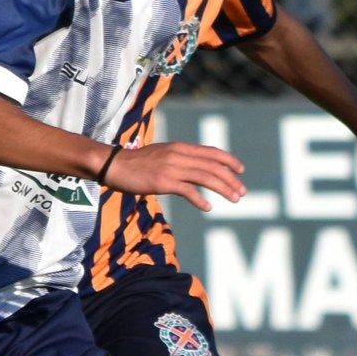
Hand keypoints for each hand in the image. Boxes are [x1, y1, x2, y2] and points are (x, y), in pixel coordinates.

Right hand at [104, 140, 245, 212]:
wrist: (114, 165)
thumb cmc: (137, 163)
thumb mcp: (162, 155)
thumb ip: (180, 160)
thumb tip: (196, 170)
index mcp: (180, 147)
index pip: (212, 152)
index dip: (229, 160)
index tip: (241, 170)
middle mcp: (178, 155)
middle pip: (213, 166)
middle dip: (231, 179)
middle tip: (242, 192)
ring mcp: (171, 168)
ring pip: (205, 177)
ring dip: (223, 189)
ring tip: (234, 199)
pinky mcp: (162, 182)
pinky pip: (187, 190)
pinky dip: (200, 199)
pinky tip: (208, 207)